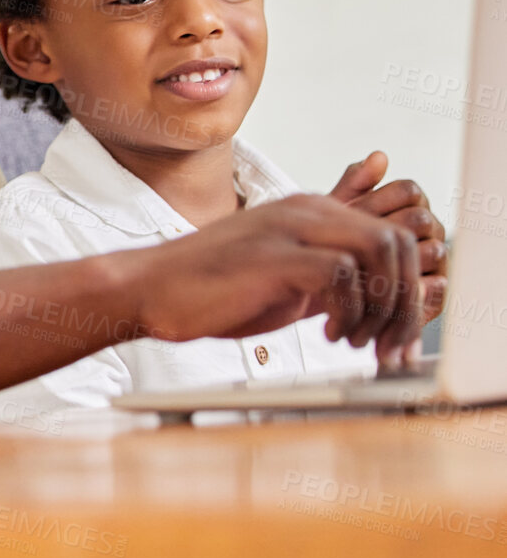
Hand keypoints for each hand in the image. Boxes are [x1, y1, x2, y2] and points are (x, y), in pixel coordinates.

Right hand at [122, 194, 421, 363]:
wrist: (148, 289)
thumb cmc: (211, 290)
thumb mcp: (284, 278)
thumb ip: (330, 278)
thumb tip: (380, 302)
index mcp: (311, 213)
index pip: (393, 238)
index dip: (409, 291)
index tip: (399, 336)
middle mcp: (306, 211)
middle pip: (397, 243)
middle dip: (406, 303)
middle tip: (391, 346)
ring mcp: (289, 228)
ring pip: (379, 252)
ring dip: (383, 308)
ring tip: (361, 342)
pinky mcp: (274, 255)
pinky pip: (342, 273)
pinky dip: (349, 311)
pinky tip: (329, 334)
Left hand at [328, 151, 449, 321]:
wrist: (320, 288)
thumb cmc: (327, 244)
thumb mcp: (333, 213)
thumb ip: (354, 184)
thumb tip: (380, 156)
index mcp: (407, 205)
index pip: (408, 191)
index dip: (377, 202)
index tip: (348, 216)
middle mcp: (427, 231)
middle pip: (420, 219)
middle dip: (383, 231)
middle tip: (350, 246)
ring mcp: (434, 261)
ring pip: (432, 251)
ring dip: (394, 262)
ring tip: (360, 271)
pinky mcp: (434, 294)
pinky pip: (436, 286)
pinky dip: (406, 290)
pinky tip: (376, 293)